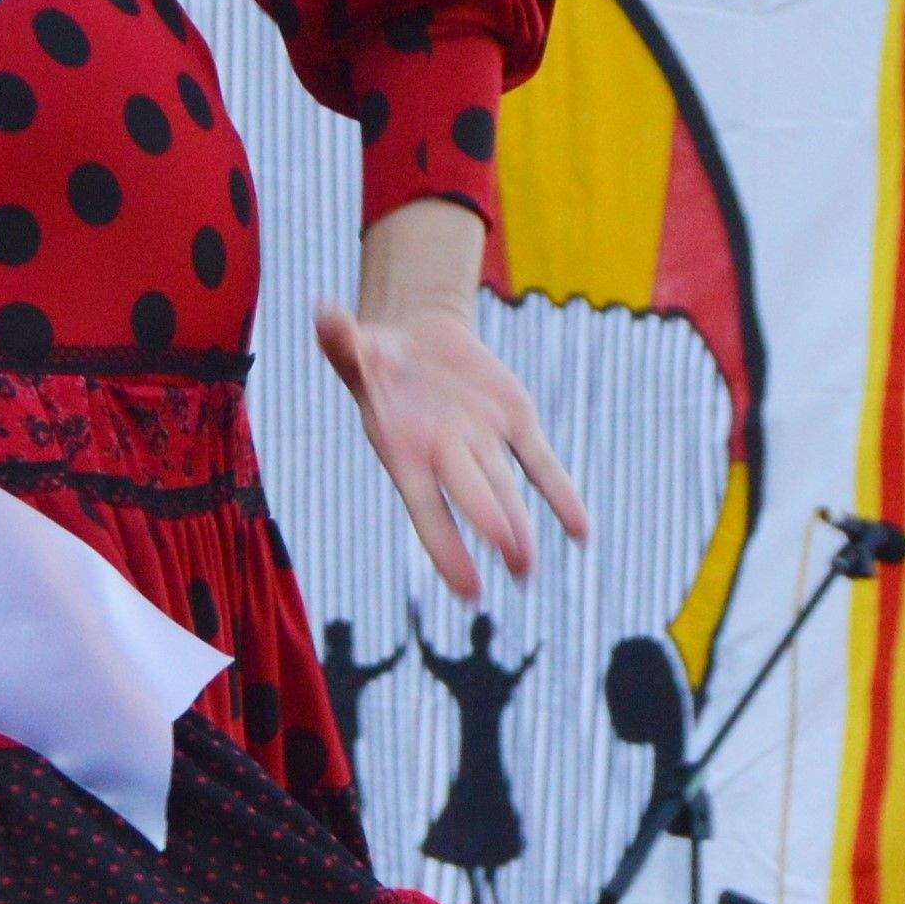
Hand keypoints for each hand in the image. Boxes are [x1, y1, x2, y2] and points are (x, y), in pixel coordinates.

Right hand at [315, 201, 589, 602]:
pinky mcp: (515, 422)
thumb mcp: (356, 350)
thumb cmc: (376, 358)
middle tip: (518, 563)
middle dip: (496, 525)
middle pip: (476, 496)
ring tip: (530, 570)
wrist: (416, 340)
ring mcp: (484, 442)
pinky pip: (541, 461)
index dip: (447, 548)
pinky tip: (581, 531)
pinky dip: (561, 492)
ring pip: (508, 487)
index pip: (429, 510)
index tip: (468, 589)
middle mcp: (448, 456)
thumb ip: (343, 341)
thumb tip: (323, 314)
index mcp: (406, 452)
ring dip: (522, 526)